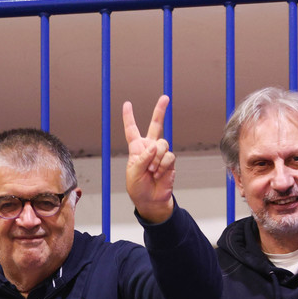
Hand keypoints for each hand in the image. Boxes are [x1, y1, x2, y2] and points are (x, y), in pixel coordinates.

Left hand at [124, 95, 175, 223]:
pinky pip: (169, 156)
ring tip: (152, 171)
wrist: (151, 200)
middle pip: (156, 125)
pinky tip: (158, 174)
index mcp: (136, 148)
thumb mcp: (133, 173)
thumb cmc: (138, 187)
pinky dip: (162, 166)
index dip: (129, 117)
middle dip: (160, 111)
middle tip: (165, 98)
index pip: (131, 130)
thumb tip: (153, 147)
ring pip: (162, 144)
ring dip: (157, 158)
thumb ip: (142, 159)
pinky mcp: (170, 161)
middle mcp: (149, 147)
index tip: (127, 104)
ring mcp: (161, 154)